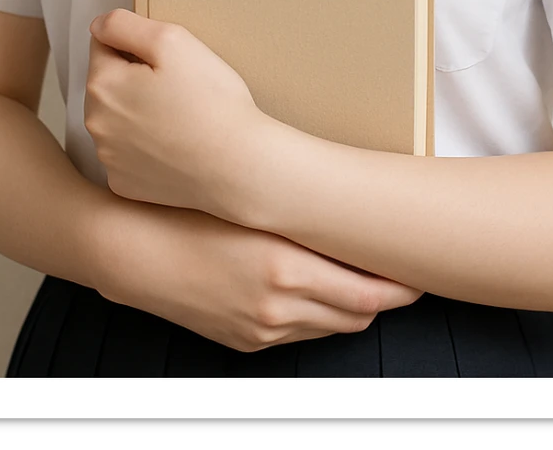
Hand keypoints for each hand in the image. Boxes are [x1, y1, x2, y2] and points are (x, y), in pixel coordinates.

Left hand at [84, 9, 267, 218]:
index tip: (167, 59)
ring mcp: (109, 159)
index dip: (138, 44)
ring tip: (180, 116)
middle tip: (179, 86)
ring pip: (117, 119)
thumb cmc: (211, 102)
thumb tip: (99, 25)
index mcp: (103, 84)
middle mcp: (96, 124)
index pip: (104, 44)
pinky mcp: (124, 185)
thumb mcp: (173, 40)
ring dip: (138, 112)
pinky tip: (175, 145)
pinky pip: (128, 154)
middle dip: (135, 78)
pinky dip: (145, 146)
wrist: (237, 167)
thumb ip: (125, 25)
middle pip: (108, 83)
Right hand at [93, 199, 423, 353]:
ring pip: (333, 328)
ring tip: (366, 278)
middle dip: (385, 298)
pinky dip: (320, 317)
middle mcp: (278, 307)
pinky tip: (320, 290)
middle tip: (401, 272)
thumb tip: (350, 220)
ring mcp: (262, 330)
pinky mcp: (246, 343)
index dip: (400, 285)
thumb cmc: (191, 215)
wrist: (135, 252)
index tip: (417, 269)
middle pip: (358, 315)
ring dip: (354, 308)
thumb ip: (305, 219)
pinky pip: (302, 336)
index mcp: (285, 269)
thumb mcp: (254, 208)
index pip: (368, 292)